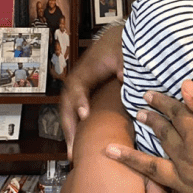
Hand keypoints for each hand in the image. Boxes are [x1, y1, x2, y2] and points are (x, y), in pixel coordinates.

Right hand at [60, 23, 124, 156]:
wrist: (119, 38)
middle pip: (67, 104)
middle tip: (73, 150)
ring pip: (69, 111)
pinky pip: (77, 111)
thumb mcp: (124, 51)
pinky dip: (77, 126)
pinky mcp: (87, 93)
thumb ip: (124, 63)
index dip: (79, 100)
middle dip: (69, 126)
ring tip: (73, 154)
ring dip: (70, 131)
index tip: (85, 115)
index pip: (77, 86)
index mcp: (88, 68)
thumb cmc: (121, 45)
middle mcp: (79, 79)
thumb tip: (124, 77)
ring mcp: (81, 87)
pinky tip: (81, 144)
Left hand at [105, 79, 192, 192]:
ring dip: (131, 160)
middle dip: (149, 123)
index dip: (161, 103)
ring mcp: (187, 185)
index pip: (174, 115)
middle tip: (137, 114)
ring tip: (110, 153)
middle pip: (162, 138)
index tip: (147, 95)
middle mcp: (185, 160)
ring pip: (154, 171)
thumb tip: (183, 86)